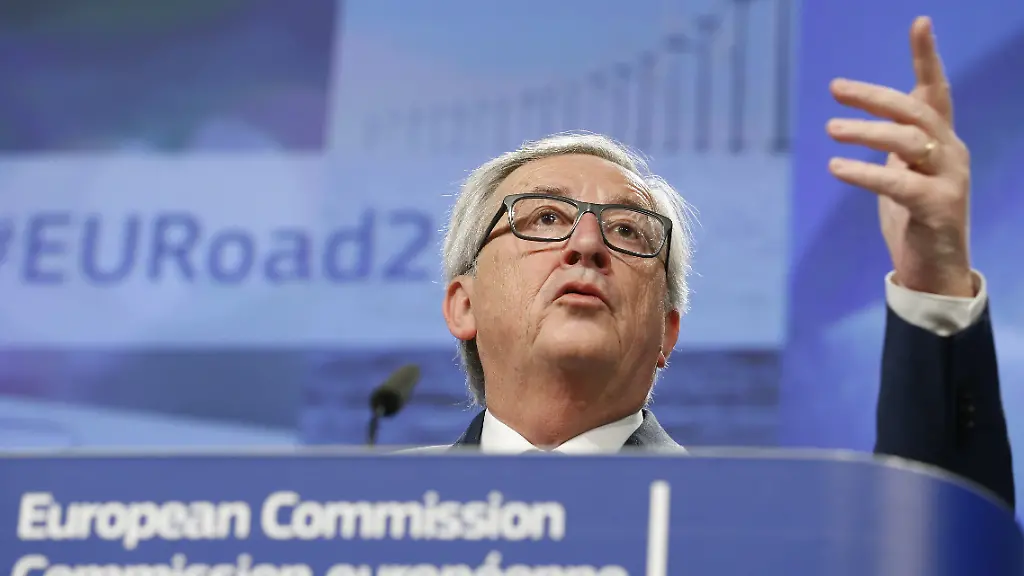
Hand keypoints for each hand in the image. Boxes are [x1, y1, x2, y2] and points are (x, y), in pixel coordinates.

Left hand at [826, 16, 973, 297]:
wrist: (933, 271)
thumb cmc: (914, 219)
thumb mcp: (904, 173)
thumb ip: (896, 145)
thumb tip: (879, 114)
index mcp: (942, 140)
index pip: (936, 91)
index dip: (928, 57)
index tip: (920, 23)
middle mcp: (951, 152)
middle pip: (915, 111)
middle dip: (875, 95)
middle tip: (836, 88)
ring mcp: (949, 179)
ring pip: (909, 141)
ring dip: (867, 131)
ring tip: (831, 129)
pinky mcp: (938, 207)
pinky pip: (898, 182)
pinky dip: (865, 172)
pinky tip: (837, 166)